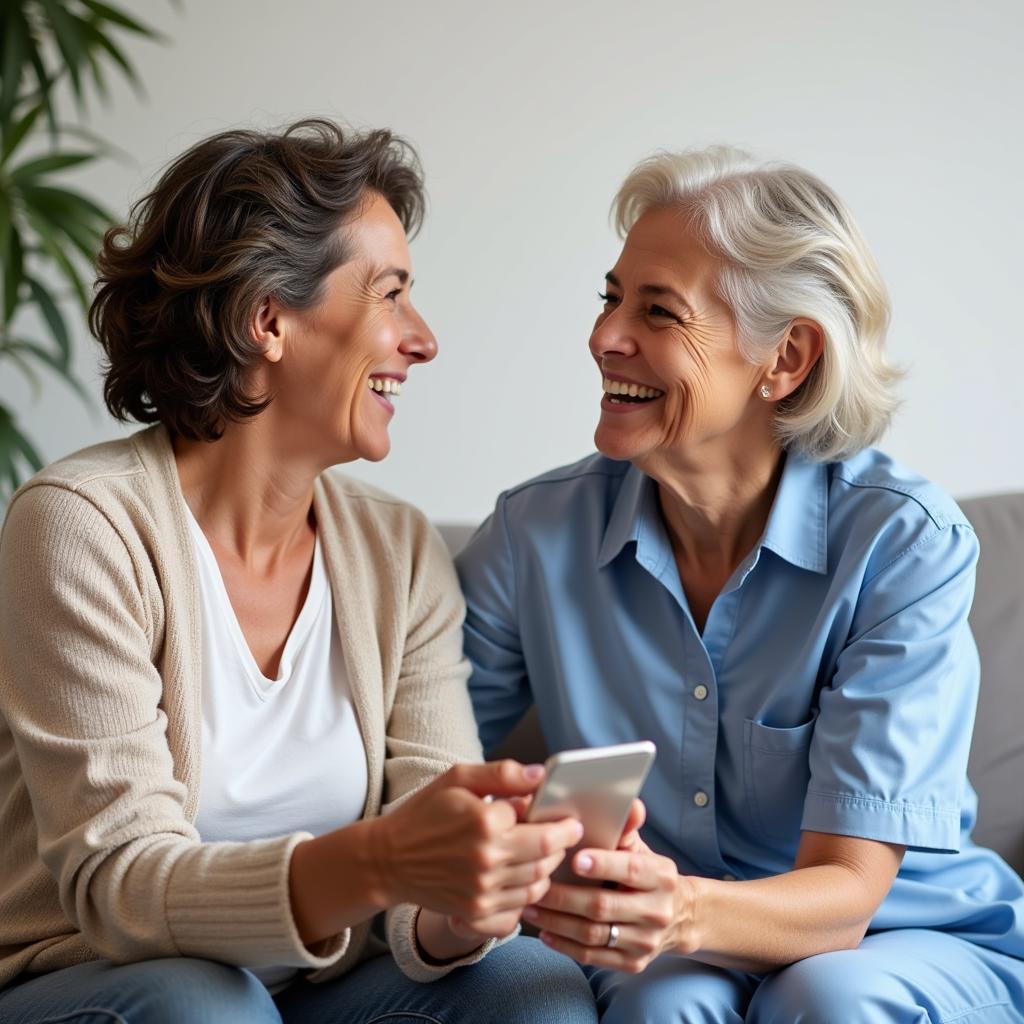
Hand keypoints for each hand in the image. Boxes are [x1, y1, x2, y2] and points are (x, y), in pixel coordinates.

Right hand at [374, 761, 583, 942]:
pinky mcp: (475, 911)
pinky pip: (519, 908)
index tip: (566, 816)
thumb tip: (540, 775)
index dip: (556, 818)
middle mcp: (486, 859)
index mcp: (485, 821)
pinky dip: (529, 894)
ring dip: (549, 869)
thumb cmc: (424, 813)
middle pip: (547, 855)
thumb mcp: (458, 779)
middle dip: (563, 843)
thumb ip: (502, 774)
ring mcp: (481, 890)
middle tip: (568, 834)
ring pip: (538, 884)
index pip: (541, 823)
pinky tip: (525, 878)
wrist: (387, 860)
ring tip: (547, 853)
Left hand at [523, 801, 699, 972]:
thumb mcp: (641, 849)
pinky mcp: (633, 963)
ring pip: (594, 934)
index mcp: (662, 876)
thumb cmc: (646, 874)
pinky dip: (565, 944)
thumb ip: (626, 829)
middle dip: (564, 896)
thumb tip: (628, 804)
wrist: (678, 917)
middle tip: (535, 885)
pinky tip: (544, 931)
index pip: (632, 870)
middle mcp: (657, 911)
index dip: (604, 864)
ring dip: (557, 921)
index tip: (575, 859)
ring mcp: (645, 941)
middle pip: (604, 905)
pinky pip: (593, 957)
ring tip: (530, 907)